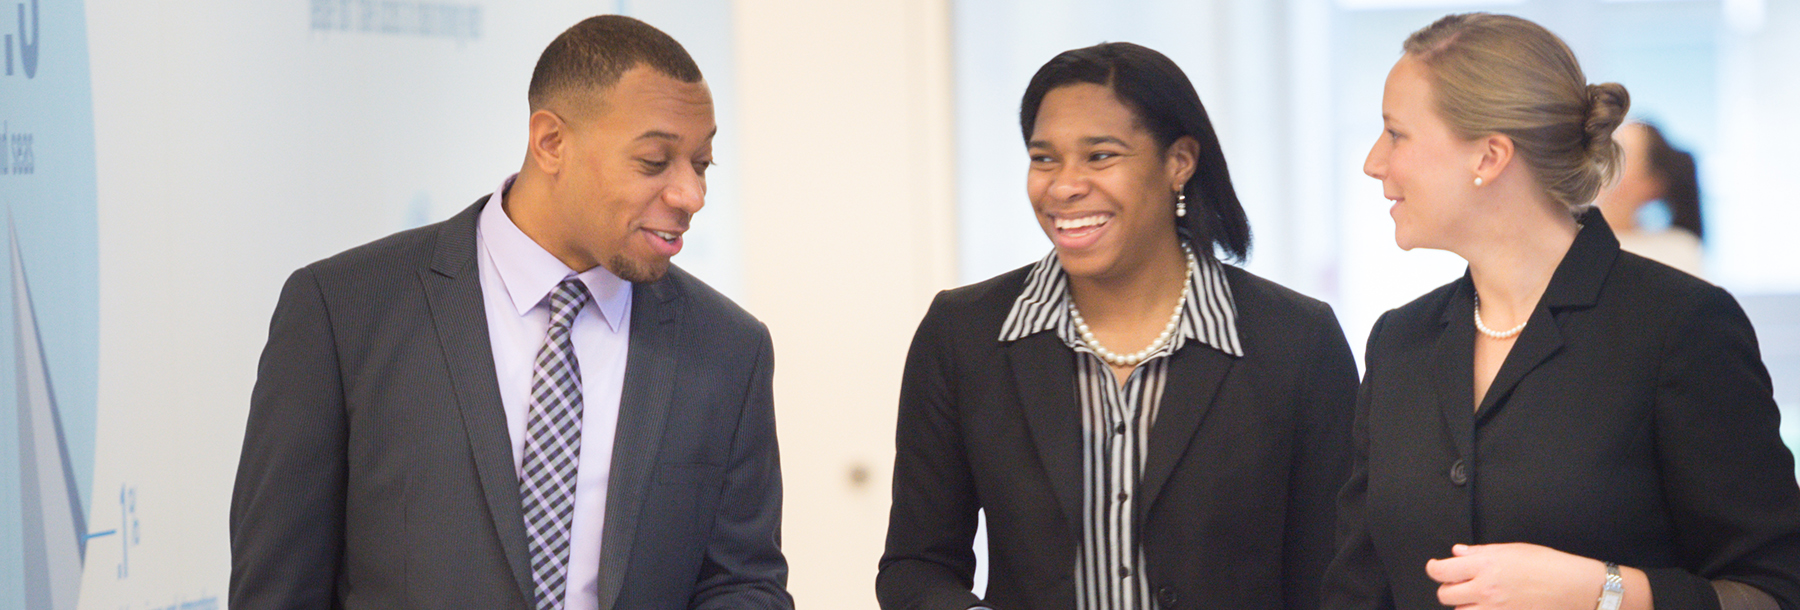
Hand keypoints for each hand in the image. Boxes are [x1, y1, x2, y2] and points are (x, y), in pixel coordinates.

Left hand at [1424, 543, 1604, 609]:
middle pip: (1445, 595)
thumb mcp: (1511, 550)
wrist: (1572, 587)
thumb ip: (1480, 552)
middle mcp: (1485, 589)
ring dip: (1464, 604)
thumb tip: (1458, 552)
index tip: (1435, 568)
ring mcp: (1494, 609)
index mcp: (1485, 566)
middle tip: (1458, 583)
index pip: (1442, 572)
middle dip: (1447, 589)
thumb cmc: (1547, 565)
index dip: (1434, 569)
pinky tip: (1488, 605)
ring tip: (1477, 596)